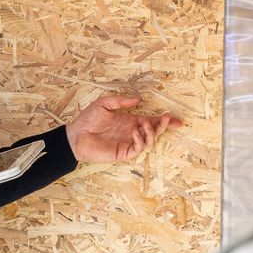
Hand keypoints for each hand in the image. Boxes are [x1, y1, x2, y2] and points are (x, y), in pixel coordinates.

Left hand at [66, 95, 180, 162]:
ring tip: (146, 124)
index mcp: (130, 120)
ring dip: (151, 132)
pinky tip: (135, 132)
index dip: (164, 121)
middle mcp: (132, 132)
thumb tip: (138, 100)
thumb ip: (121, 101)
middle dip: (163, 126)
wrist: (76, 135)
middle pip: (154, 131)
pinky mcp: (123, 152)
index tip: (176, 119)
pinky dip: (141, 140)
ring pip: (149, 141)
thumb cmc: (88, 119)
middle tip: (167, 120)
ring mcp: (129, 143)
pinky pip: (138, 148)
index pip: (151, 120)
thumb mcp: (104, 104)